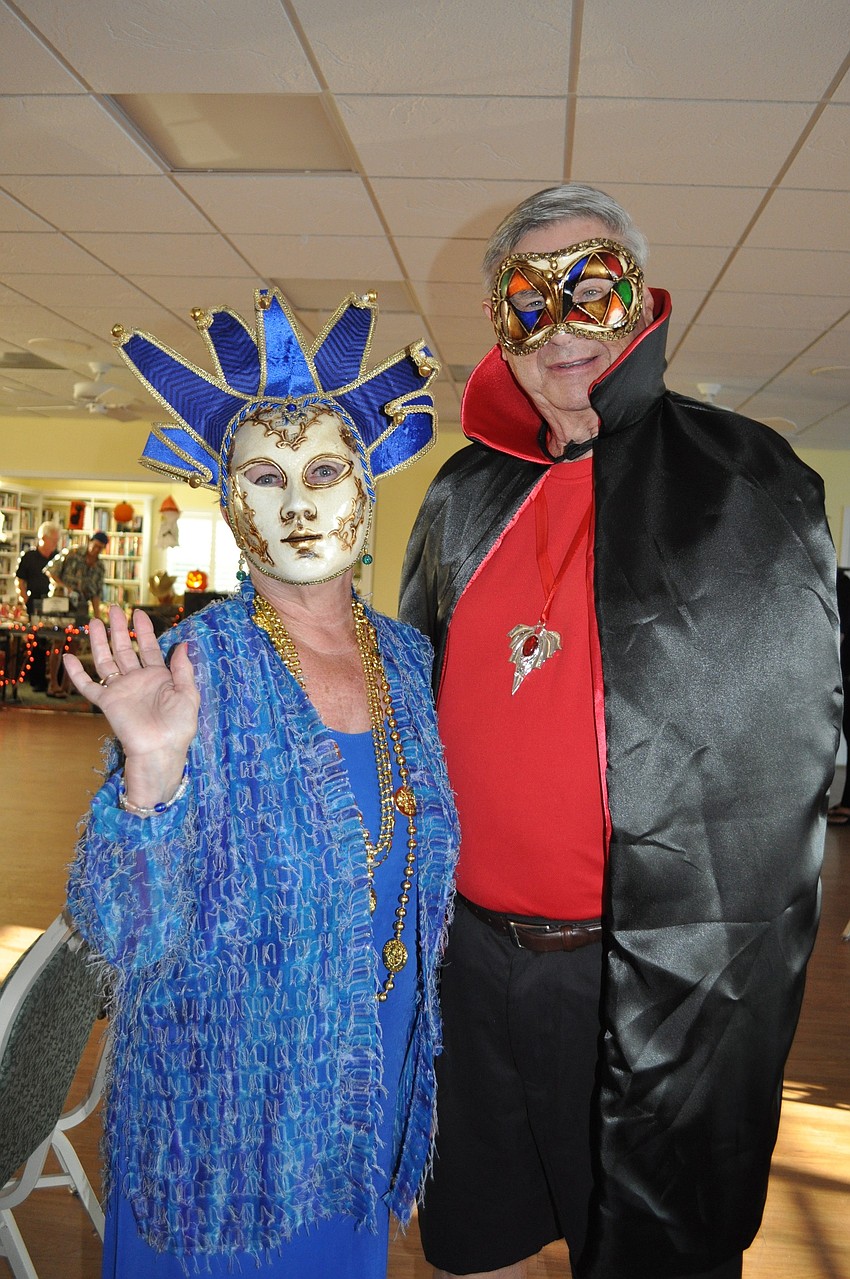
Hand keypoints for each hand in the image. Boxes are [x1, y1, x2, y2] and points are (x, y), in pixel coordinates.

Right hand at [64, 606, 199, 805]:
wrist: (160, 750)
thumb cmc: (178, 726)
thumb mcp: (188, 694)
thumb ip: (183, 669)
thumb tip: (183, 644)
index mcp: (158, 677)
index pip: (149, 647)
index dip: (144, 630)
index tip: (138, 613)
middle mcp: (137, 680)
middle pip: (125, 649)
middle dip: (119, 629)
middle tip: (113, 609)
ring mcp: (121, 690)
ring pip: (106, 660)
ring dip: (99, 642)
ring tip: (93, 622)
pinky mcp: (107, 702)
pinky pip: (88, 686)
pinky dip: (77, 673)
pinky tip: (68, 657)